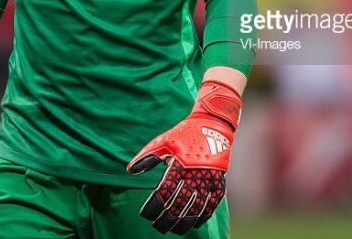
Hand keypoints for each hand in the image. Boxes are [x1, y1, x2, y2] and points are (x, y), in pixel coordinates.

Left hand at [127, 80, 241, 234]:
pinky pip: (213, 203)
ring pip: (196, 207)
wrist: (212, 123)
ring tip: (174, 230)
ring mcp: (208, 178)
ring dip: (184, 222)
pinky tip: (195, 223)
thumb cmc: (184, 133)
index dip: (154, 206)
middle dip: (167, 219)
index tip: (146, 214)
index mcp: (179, 164)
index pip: (164, 192)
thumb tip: (131, 171)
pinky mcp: (219, 179)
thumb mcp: (163, 141)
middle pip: (179, 204)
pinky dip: (204, 215)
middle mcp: (194, 173)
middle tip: (157, 226)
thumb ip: (147, 157)